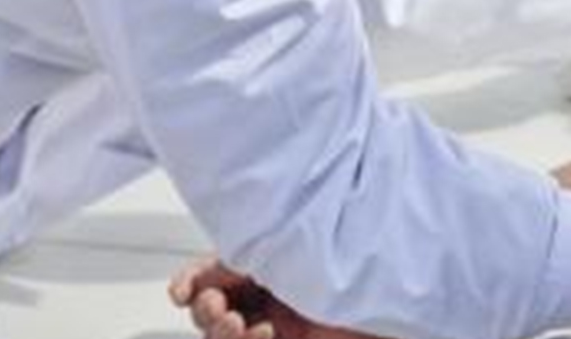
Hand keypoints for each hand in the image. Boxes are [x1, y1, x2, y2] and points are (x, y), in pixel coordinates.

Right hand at [170, 256, 366, 338]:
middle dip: (205, 309)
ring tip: (241, 325)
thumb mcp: (298, 249)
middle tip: (221, 308)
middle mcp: (263, 293)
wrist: (389, 308)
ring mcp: (271, 324)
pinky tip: (263, 333)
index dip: (190, 282)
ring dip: (221, 331)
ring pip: (222, 333)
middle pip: (208, 308)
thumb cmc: (353, 267)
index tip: (181, 291)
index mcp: (262, 261)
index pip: (209, 273)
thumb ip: (262, 246)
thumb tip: (225, 240)